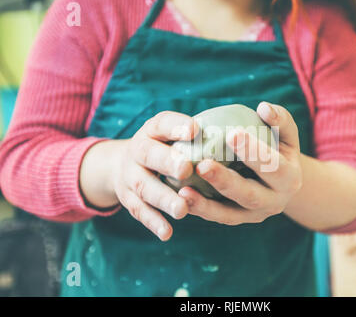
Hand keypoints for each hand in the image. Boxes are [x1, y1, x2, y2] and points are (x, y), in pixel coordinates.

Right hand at [81, 111, 198, 240]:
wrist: (120, 164)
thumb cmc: (161, 147)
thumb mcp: (170, 133)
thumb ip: (193, 135)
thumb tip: (235, 136)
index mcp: (152, 130)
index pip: (162, 124)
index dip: (176, 126)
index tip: (194, 130)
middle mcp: (137, 150)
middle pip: (148, 154)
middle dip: (167, 162)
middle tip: (186, 169)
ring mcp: (130, 175)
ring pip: (145, 187)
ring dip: (163, 198)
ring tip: (181, 208)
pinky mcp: (129, 198)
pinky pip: (140, 211)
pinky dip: (153, 222)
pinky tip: (167, 232)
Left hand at [178, 102, 302, 225]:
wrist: (282, 182)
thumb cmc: (279, 148)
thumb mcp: (286, 134)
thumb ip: (280, 119)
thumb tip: (263, 108)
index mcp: (290, 178)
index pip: (273, 165)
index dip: (253, 151)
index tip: (231, 133)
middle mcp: (275, 201)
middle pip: (249, 194)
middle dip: (225, 180)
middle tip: (203, 164)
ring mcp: (256, 215)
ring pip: (230, 214)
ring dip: (206, 204)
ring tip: (183, 191)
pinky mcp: (239, 220)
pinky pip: (218, 217)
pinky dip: (200, 209)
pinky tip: (182, 197)